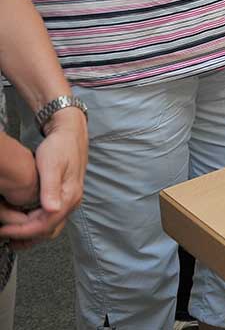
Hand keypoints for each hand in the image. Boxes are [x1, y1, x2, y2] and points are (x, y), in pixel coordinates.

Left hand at [0, 108, 85, 245]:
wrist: (71, 133)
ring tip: (11, 234)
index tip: (4, 230)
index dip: (23, 231)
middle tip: (5, 234)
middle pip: (49, 230)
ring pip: (50, 227)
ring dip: (31, 234)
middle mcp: (72, 202)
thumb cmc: (60, 146)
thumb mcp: (51, 165)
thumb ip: (51, 188)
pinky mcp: (64, 197)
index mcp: (69, 196)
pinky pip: (51, 218)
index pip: (46, 224)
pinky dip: (35, 225)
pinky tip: (22, 221)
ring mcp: (69, 200)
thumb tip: (52, 209)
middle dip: (26, 236)